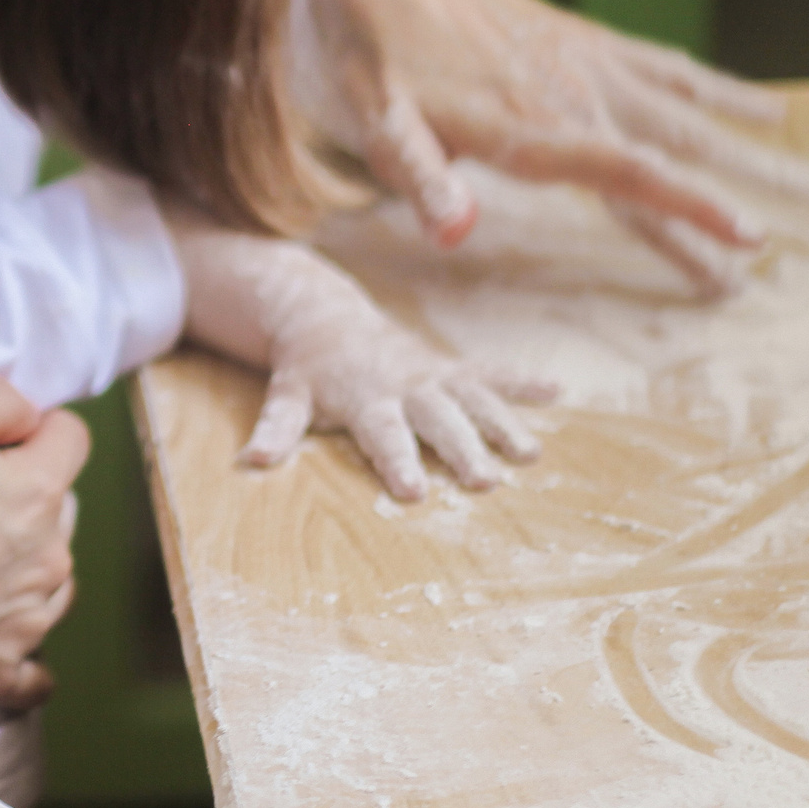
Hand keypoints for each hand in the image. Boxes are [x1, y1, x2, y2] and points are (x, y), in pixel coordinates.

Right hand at [0, 376, 87, 711]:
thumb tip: (31, 414)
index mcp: (36, 493)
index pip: (71, 439)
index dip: (33, 431)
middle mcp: (48, 559)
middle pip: (60, 512)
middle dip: (24, 501)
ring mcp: (28, 622)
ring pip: (52, 583)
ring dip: (23, 570)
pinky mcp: (0, 673)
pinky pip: (34, 670)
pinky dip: (18, 651)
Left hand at [176, 226, 554, 499]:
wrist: (324, 316)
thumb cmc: (307, 371)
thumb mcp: (286, 396)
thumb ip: (276, 428)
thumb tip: (251, 460)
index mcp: (364, 398)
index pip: (382, 434)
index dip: (398, 460)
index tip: (416, 491)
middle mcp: (405, 385)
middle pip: (437, 420)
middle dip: (462, 449)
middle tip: (486, 482)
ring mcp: (432, 374)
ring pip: (474, 399)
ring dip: (503, 423)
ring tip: (531, 454)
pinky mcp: (451, 366)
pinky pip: (491, 372)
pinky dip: (522, 380)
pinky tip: (557, 391)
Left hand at [305, 0, 808, 295]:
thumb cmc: (378, 61)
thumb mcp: (380, 124)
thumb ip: (420, 177)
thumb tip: (454, 233)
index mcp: (530, 126)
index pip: (628, 176)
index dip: (688, 212)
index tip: (745, 246)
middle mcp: (575, 94)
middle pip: (678, 148)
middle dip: (745, 191)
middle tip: (807, 226)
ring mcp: (589, 64)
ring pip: (689, 111)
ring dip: (755, 148)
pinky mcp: (588, 41)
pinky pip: (669, 68)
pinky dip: (721, 89)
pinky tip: (770, 111)